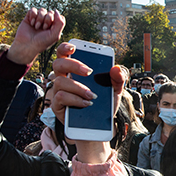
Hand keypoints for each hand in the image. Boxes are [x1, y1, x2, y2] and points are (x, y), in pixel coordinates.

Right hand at [7, 8, 64, 64]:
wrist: (27, 45)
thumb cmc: (42, 42)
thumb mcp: (55, 35)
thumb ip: (60, 23)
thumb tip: (56, 10)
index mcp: (54, 27)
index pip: (58, 16)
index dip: (56, 19)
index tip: (51, 28)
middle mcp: (46, 22)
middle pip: (51, 12)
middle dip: (47, 19)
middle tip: (43, 28)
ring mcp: (38, 19)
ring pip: (42, 10)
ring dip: (40, 18)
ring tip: (36, 27)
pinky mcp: (29, 17)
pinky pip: (33, 10)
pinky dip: (33, 15)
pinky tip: (31, 23)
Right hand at [52, 43, 126, 162]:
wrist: (99, 128)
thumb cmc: (104, 105)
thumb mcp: (115, 91)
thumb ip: (118, 79)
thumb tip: (115, 69)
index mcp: (75, 71)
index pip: (64, 54)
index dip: (65, 47)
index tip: (74, 47)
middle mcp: (64, 79)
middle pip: (58, 63)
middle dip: (74, 65)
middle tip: (89, 72)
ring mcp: (58, 92)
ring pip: (59, 81)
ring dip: (78, 87)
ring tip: (92, 96)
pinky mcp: (57, 106)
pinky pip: (60, 97)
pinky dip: (75, 99)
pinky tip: (86, 103)